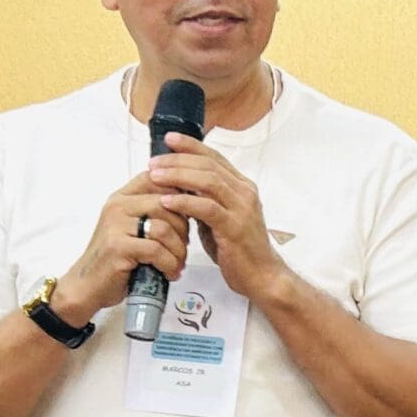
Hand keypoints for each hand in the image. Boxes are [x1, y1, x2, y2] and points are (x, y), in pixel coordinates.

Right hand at [53, 177, 191, 322]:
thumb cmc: (116, 260)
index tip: (189, 214)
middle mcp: (117, 207)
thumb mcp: (133, 230)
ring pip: (164, 228)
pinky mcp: (118, 247)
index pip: (155, 179)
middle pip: (166, 204)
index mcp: (121, 198)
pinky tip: (169, 273)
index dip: (179, 193)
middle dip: (184, 229)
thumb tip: (190, 206)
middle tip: (182, 249)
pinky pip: (156, 250)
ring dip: (178, 251)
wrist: (88, 286)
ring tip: (177, 264)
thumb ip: (153, 215)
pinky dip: (169, 264)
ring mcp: (116, 225)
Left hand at [149, 134, 287, 305]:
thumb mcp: (219, 219)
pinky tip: (166, 200)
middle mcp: (244, 193)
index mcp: (242, 187)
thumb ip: (204, 200)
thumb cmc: (239, 250)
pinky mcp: (235, 228)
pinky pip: (207, 208)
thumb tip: (178, 185)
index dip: (191, 146)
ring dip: (178, 176)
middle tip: (154, 162)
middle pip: (209, 165)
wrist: (263, 277)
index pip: (215, 157)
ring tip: (154, 176)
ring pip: (208, 181)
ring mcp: (242, 209)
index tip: (169, 139)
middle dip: (178, 160)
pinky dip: (184, 202)